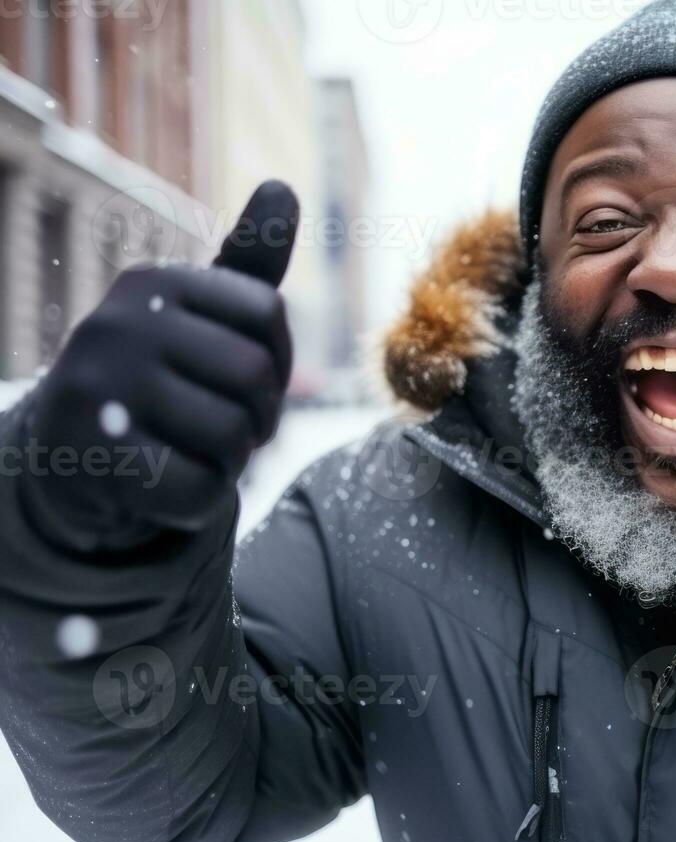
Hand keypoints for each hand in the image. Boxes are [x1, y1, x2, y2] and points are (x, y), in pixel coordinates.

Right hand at [23, 181, 299, 541]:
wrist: (71, 463)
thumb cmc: (159, 382)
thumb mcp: (201, 318)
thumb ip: (248, 263)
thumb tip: (283, 186)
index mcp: (151, 283)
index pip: (268, 312)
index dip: (277, 359)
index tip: (241, 375)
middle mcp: (117, 323)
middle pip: (256, 375)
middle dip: (258, 416)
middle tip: (218, 424)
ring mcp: (100, 389)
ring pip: (234, 436)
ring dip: (229, 461)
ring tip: (186, 449)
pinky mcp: (96, 457)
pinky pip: (201, 489)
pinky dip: (200, 500)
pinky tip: (163, 484)